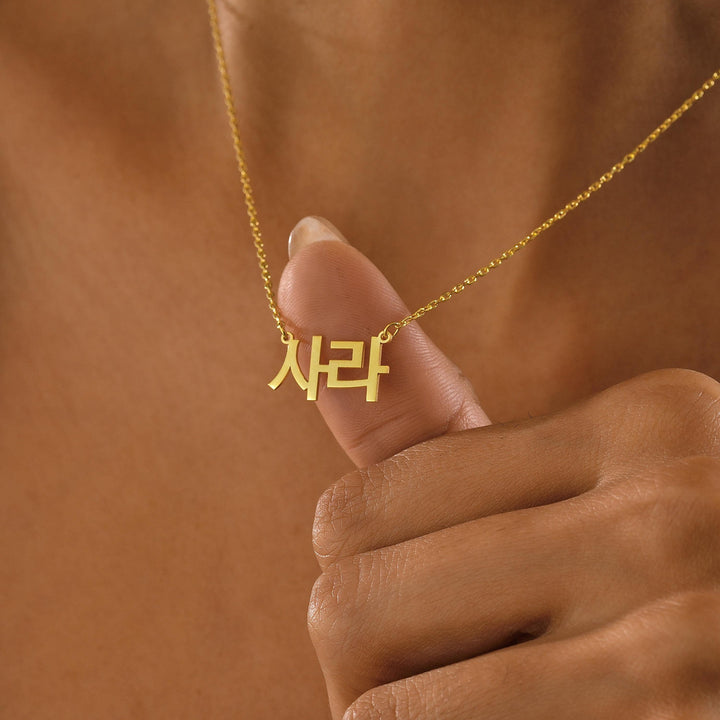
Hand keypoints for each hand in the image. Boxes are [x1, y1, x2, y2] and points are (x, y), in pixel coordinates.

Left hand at [278, 217, 719, 718]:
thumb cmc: (626, 593)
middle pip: (350, 602)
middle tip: (482, 667)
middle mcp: (677, 507)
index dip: (377, 578)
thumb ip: (411, 393)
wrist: (719, 672)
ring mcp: (688, 632)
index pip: (361, 510)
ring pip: (377, 703)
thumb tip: (304, 240)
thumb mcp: (541, 487)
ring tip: (517, 707)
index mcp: (649, 420)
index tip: (459, 599)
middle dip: (382, 656)